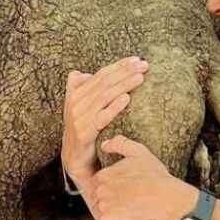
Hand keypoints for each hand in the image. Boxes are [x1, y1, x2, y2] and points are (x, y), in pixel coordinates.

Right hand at [61, 56, 148, 187]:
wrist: (75, 160)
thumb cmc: (84, 131)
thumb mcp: (81, 108)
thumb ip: (81, 90)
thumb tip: (82, 73)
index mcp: (77, 93)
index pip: (101, 75)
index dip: (119, 66)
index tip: (137, 60)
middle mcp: (76, 103)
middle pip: (104, 82)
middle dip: (125, 72)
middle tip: (143, 66)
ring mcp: (79, 118)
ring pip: (104, 96)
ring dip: (123, 85)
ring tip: (139, 78)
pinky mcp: (83, 133)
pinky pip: (101, 117)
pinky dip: (114, 107)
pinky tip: (127, 98)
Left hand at [91, 134, 198, 219]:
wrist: (164, 200)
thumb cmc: (154, 177)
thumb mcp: (139, 152)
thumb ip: (119, 143)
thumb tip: (104, 144)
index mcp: (104, 175)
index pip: (98, 180)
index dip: (108, 184)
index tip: (118, 187)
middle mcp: (100, 191)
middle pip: (96, 195)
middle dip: (106, 197)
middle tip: (121, 199)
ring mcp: (103, 207)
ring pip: (99, 209)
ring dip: (106, 211)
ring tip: (122, 210)